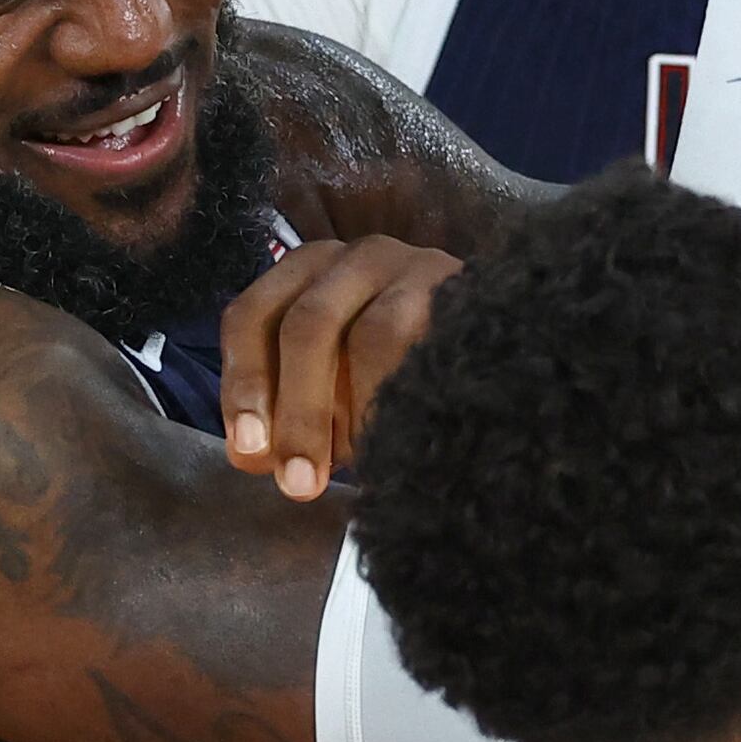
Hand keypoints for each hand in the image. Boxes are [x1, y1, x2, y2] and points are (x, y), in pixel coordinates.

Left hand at [219, 234, 460, 500]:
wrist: (496, 346)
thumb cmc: (392, 370)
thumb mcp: (329, 387)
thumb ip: (286, 413)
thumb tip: (253, 457)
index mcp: (306, 274)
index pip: (252, 317)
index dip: (245, 385)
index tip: (248, 450)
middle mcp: (356, 258)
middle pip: (308, 326)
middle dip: (298, 411)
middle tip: (301, 483)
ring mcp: (415, 267)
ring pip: (372, 336)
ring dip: (356, 414)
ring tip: (358, 461)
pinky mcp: (465, 291)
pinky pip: (428, 346)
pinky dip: (406, 399)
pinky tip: (400, 436)